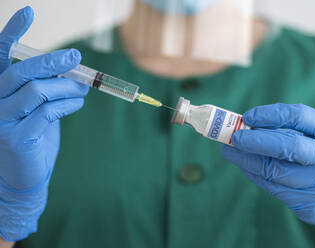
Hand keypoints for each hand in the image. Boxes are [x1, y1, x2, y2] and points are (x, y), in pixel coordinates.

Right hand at [0, 7, 88, 240]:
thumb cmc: (32, 136)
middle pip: (21, 71)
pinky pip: (48, 111)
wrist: (24, 176)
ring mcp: (1, 120)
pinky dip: (69, 104)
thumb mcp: (39, 106)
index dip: (12, 33)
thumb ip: (49, 86)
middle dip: (53, 61)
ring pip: (38, 91)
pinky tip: (77, 103)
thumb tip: (73, 65)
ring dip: (68, 87)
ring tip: (83, 89)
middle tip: (76, 58)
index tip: (28, 11)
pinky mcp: (16, 138)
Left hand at [221, 103, 314, 246]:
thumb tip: (245, 124)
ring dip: (246, 160)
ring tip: (229, 150)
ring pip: (276, 171)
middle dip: (257, 141)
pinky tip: (243, 165)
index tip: (248, 117)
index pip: (300, 117)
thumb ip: (287, 128)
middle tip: (234, 138)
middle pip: (290, 147)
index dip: (270, 115)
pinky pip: (273, 188)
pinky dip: (253, 174)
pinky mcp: (309, 205)